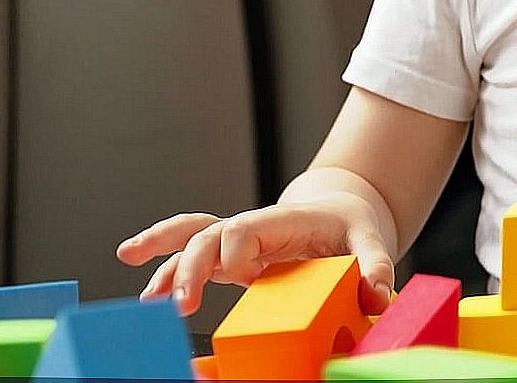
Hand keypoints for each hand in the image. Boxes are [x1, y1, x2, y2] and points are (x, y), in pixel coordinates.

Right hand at [115, 193, 395, 316]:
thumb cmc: (351, 226)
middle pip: (210, 236)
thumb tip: (376, 297)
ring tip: (145, 295)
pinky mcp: (231, 258)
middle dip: (190, 267)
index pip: (246, 229)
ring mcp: (237, 242)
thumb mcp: (372, 240)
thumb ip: (376, 265)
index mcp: (282, 221)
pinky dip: (165, 261)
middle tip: (180, 304)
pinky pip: (193, 253)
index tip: (245, 278)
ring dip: (165, 257)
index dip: (237, 252)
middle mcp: (252, 228)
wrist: (340, 211)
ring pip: (192, 238)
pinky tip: (141, 281)